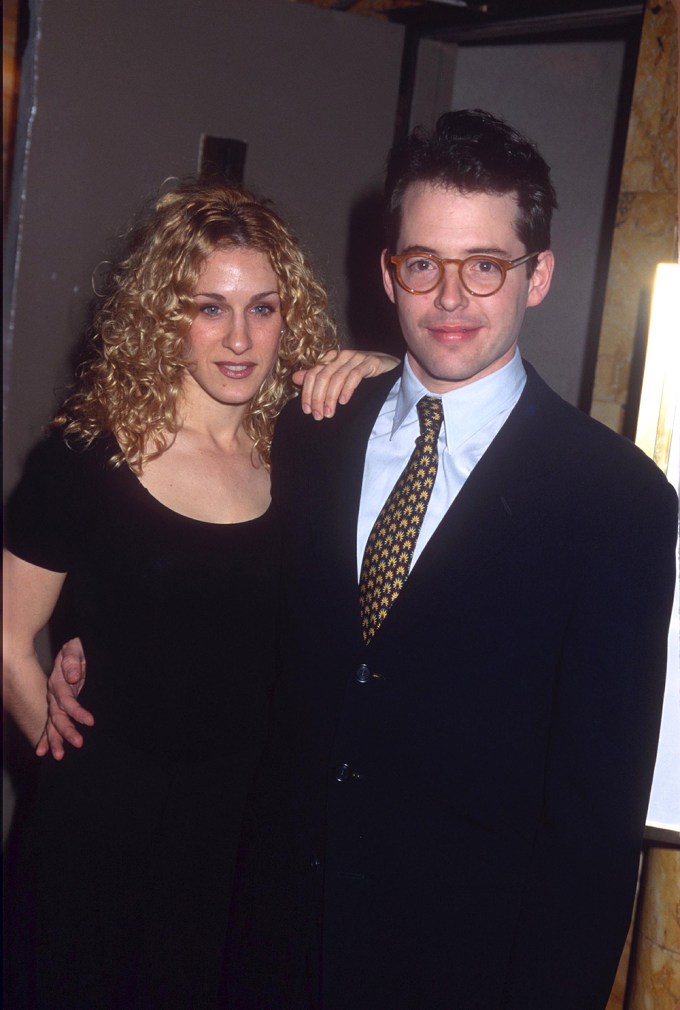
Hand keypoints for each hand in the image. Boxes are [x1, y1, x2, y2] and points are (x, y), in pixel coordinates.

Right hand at [35, 637, 93, 759]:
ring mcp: (54, 701)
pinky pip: (50, 723)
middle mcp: (53, 694)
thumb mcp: (74, 649)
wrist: (71, 649)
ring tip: (58, 755)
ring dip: (55, 739)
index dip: (77, 712)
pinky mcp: (57, 705)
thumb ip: (72, 661)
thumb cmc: (75, 649)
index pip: (67, 700)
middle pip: (57, 715)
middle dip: (66, 731)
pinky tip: (44, 751)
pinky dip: (47, 737)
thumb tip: (73, 677)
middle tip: (78, 743)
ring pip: (52, 723)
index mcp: (58, 682)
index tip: (90, 721)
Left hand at [292, 349, 398, 419]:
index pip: (313, 374)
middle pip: (323, 377)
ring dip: (331, 398)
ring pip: (337, 377)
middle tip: (318, 416)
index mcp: (331, 357)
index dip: (307, 393)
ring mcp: (356, 357)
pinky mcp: (370, 362)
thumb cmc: (360, 371)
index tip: (307, 410)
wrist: (388, 364)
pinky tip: (344, 402)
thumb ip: (317, 376)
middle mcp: (341, 355)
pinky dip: (347, 389)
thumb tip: (295, 378)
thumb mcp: (336, 374)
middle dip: (318, 398)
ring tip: (329, 413)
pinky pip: (355, 375)